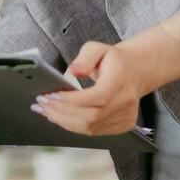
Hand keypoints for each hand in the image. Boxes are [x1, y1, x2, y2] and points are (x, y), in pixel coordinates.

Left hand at [32, 40, 150, 136]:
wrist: (137, 70)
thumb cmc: (115, 60)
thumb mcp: (98, 48)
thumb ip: (85, 57)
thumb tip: (72, 70)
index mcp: (120, 81)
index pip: (97, 97)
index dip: (72, 100)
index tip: (51, 95)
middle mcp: (125, 102)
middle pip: (91, 116)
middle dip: (61, 111)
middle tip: (41, 104)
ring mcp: (126, 117)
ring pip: (91, 128)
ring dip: (64, 121)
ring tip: (46, 111)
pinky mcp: (123, 125)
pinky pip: (94, 131)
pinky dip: (74, 126)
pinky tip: (60, 117)